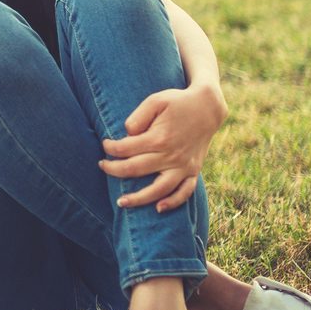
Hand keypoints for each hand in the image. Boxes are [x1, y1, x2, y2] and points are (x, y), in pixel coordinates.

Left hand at [99, 86, 227, 212]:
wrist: (208, 108)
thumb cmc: (177, 103)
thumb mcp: (156, 101)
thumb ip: (138, 117)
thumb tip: (126, 134)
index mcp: (159, 138)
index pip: (125, 149)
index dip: (111, 148)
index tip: (105, 145)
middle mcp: (171, 156)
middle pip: (135, 170)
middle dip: (114, 170)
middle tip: (102, 166)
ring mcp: (184, 166)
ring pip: (159, 189)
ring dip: (138, 198)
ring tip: (122, 202)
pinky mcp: (193, 171)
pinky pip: (185, 192)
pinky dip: (173, 202)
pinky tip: (158, 208)